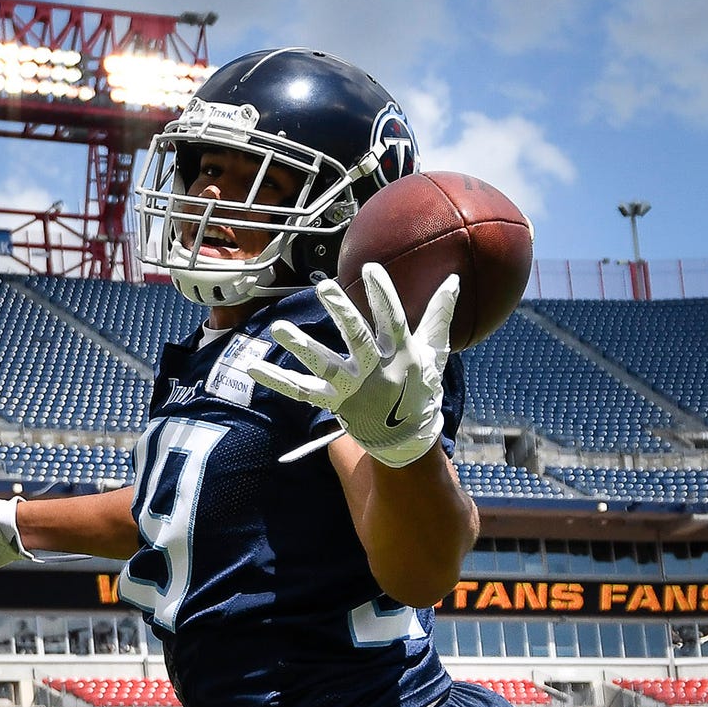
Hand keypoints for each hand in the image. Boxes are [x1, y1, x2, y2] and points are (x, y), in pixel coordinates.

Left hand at [248, 262, 456, 468]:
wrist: (406, 438)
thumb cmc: (419, 387)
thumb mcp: (434, 354)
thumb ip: (439, 316)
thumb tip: (454, 280)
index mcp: (401, 355)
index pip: (393, 321)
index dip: (383, 295)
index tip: (370, 268)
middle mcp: (376, 371)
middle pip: (357, 339)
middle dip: (341, 313)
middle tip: (324, 287)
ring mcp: (352, 389)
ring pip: (324, 366)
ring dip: (301, 348)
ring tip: (279, 329)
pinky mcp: (333, 403)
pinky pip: (301, 391)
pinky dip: (278, 381)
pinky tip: (254, 368)